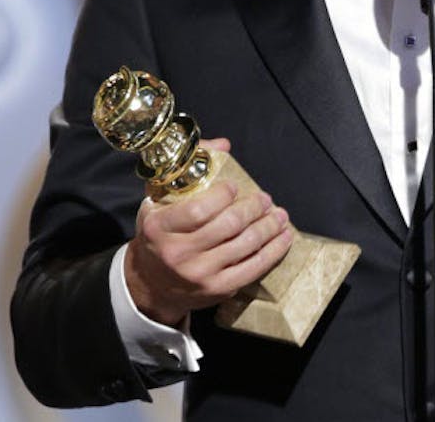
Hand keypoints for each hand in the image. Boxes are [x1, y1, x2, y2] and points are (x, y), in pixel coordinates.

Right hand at [123, 137, 292, 326]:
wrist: (150, 283)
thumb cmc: (159, 234)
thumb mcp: (159, 200)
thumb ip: (187, 168)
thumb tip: (223, 144)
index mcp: (159, 227)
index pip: (198, 209)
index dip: (223, 195)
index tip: (235, 186)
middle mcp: (177, 253)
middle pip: (228, 225)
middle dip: (254, 208)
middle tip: (265, 198)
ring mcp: (199, 274)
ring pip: (245, 245)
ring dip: (269, 226)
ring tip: (280, 215)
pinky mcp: (217, 290)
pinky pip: (253, 268)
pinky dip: (274, 251)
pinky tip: (284, 237)